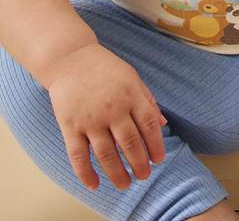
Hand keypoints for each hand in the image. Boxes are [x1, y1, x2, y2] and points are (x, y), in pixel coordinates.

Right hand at [46, 43, 165, 190]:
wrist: (71, 59)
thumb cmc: (106, 69)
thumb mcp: (132, 78)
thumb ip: (147, 100)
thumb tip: (162, 124)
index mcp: (131, 95)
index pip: (148, 124)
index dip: (156, 144)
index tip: (159, 159)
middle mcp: (113, 108)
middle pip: (130, 142)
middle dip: (139, 162)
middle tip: (144, 176)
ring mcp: (90, 119)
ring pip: (106, 154)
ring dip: (117, 173)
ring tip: (125, 184)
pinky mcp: (70, 126)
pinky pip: (78, 156)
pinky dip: (86, 173)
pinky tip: (95, 184)